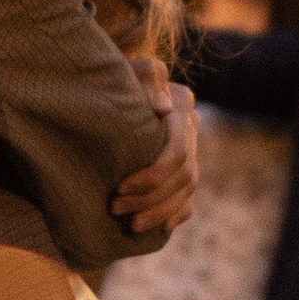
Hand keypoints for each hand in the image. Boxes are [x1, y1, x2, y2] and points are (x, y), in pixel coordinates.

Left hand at [112, 76, 196, 241]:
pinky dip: (174, 215)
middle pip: (183, 176)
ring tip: (132, 225)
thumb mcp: (125, 70)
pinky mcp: (183, 169)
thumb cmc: (113, 79)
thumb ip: (147, 78)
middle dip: (150, 197)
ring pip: (187, 191)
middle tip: (116, 208)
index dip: (152, 175)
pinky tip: (158, 228)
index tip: (120, 186)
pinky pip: (188, 200)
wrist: (107, 89)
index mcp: (181, 106)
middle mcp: (191, 130)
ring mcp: (191, 150)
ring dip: (160, 212)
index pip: (178, 151)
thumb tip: (163, 108)